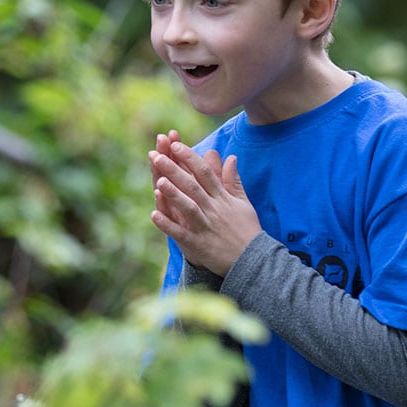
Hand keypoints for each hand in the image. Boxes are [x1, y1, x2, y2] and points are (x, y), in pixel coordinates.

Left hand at [150, 131, 262, 274]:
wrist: (253, 261)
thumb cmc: (247, 230)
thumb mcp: (243, 203)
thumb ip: (233, 180)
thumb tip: (231, 157)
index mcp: (222, 198)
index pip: (204, 173)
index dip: (189, 157)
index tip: (175, 145)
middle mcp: (213, 209)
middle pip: (192, 186)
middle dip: (175, 170)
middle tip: (157, 156)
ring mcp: (205, 227)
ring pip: (188, 207)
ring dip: (173, 194)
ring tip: (158, 181)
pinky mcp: (198, 244)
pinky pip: (181, 233)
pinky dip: (168, 225)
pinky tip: (154, 215)